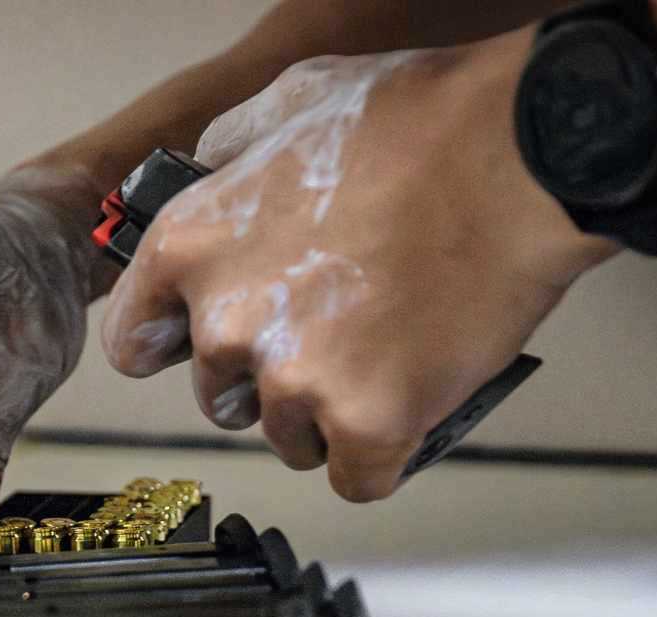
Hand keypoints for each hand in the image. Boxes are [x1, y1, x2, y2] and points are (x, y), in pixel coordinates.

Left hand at [99, 30, 617, 500]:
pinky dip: (383, 454)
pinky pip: (355, 476)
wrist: (522, 152)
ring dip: (328, 414)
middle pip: (221, 397)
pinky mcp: (367, 424)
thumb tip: (211, 168)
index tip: (204, 345)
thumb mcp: (290, 100)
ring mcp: (295, 381)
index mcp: (190, 248)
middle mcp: (226, 325)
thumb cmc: (418, 122)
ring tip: (384, 357)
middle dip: (266, 376)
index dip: (173, 347)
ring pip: (289, 437)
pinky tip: (410, 408)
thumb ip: (231, 148)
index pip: (134, 343)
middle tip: (331, 334)